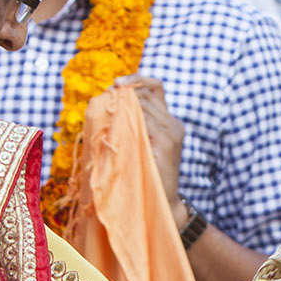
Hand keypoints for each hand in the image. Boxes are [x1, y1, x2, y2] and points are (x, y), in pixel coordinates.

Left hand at [119, 76, 185, 216]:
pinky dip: (128, 117)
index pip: (156, 87)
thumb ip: (133, 125)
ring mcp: (173, 133)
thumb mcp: (140, 144)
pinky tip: (116, 122)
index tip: (116, 82)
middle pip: (148, 93)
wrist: (162, 201)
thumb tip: (109, 102)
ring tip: (108, 111)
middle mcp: (174, 124)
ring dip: (123, 104)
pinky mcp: (168, 143)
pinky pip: (145, 120)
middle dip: (124, 92)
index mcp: (170, 122)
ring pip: (144, 104)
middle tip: (105, 97)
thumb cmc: (146, 175)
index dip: (137, 79)